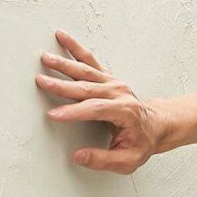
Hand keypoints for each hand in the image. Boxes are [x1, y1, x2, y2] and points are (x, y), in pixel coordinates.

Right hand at [35, 29, 164, 172]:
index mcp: (124, 112)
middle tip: (41, 81)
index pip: (95, 110)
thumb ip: (103, 160)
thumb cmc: (142, 143)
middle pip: (86, 87)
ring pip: (85, 71)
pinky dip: (74, 48)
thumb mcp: (128, 160)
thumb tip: (79, 157)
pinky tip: (61, 36)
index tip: (54, 114)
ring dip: (63, 64)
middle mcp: (118, 93)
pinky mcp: (108, 78)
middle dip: (61, 85)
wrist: (156, 126)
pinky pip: (89, 60)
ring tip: (45, 58)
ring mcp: (113, 83)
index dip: (74, 112)